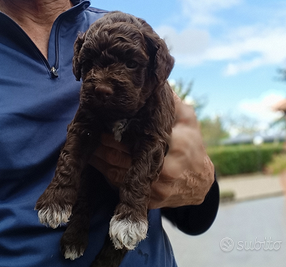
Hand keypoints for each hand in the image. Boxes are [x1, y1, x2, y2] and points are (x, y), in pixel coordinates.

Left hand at [88, 93, 213, 208]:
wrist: (200, 181)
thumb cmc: (192, 145)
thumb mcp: (188, 120)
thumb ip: (172, 102)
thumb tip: (155, 85)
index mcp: (174, 146)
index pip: (134, 138)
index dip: (112, 131)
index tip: (100, 121)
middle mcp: (164, 170)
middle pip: (119, 157)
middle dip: (100, 144)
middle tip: (87, 133)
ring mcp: (155, 188)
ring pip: (116, 174)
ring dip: (98, 161)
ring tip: (86, 147)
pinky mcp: (148, 200)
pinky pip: (120, 187)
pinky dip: (106, 173)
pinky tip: (96, 162)